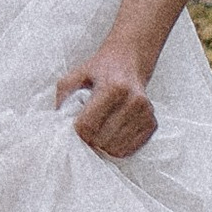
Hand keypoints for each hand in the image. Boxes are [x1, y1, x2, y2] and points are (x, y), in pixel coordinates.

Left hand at [55, 39, 157, 160]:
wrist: (129, 61)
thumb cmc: (100, 70)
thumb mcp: (76, 75)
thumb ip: (64, 97)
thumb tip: (59, 124)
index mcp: (114, 87)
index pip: (88, 126)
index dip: (77, 131)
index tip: (75, 125)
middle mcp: (134, 101)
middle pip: (101, 140)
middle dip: (89, 138)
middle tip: (87, 127)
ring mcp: (146, 114)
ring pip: (115, 148)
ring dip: (102, 144)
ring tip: (100, 128)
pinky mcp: (152, 124)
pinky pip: (128, 150)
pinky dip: (116, 147)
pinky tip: (112, 132)